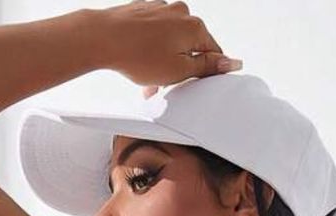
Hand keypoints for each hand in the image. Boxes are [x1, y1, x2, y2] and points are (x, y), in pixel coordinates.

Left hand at [91, 1, 242, 97]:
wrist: (102, 37)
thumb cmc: (137, 55)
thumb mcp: (179, 71)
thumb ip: (208, 67)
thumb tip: (232, 63)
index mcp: (195, 26)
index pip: (213, 53)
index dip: (205, 73)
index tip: (193, 84)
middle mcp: (181, 12)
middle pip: (191, 47)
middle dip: (180, 68)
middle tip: (165, 86)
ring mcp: (162, 8)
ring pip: (172, 41)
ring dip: (165, 61)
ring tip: (149, 79)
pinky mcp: (144, 9)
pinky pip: (155, 33)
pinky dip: (152, 48)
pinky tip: (140, 62)